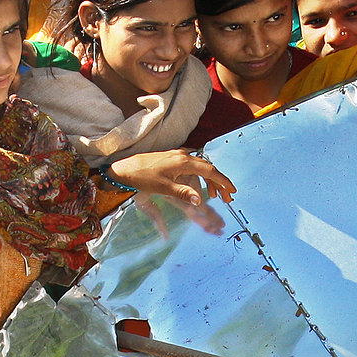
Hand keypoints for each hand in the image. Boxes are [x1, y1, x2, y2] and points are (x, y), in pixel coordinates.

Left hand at [110, 150, 237, 231]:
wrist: (124, 169)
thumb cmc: (142, 177)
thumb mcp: (163, 188)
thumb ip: (184, 193)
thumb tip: (200, 201)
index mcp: (183, 162)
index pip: (210, 171)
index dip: (223, 181)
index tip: (232, 191)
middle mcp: (182, 155)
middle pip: (208, 168)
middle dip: (219, 182)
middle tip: (227, 197)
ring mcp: (177, 155)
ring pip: (201, 166)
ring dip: (210, 179)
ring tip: (215, 194)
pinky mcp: (172, 158)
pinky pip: (193, 165)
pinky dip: (200, 175)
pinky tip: (199, 184)